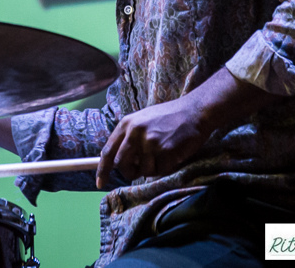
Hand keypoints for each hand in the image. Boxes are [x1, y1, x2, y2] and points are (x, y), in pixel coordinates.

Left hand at [95, 94, 210, 187]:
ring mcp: (150, 142)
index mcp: (126, 124)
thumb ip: (129, 137)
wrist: (195, 111)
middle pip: (122, 165)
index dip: (102, 170)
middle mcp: (135, 133)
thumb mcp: (142, 120)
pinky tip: (172, 154)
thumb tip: (117, 160)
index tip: (100, 183)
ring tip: (163, 153)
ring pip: (143, 171)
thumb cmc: (169, 117)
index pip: (108, 151)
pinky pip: (160, 171)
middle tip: (139, 170)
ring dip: (152, 168)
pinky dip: (166, 168)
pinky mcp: (166, 151)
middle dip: (129, 172)